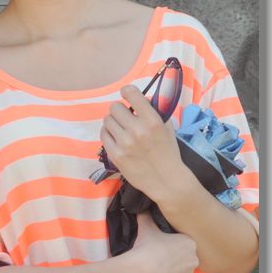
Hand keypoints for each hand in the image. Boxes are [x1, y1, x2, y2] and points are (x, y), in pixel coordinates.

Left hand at [99, 84, 186, 201]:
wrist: (166, 180)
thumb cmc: (168, 152)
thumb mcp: (167, 128)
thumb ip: (155, 111)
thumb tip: (142, 98)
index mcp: (152, 120)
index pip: (131, 93)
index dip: (127, 92)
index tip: (127, 95)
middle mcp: (137, 129)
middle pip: (115, 107)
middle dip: (120, 110)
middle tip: (125, 117)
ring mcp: (124, 143)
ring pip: (107, 120)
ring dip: (113, 122)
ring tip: (120, 128)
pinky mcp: (115, 155)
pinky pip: (103, 134)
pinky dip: (108, 133)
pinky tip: (116, 137)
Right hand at [131, 211, 197, 272]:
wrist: (142, 271)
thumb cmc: (147, 247)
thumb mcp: (146, 227)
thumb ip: (146, 216)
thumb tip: (142, 208)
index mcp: (189, 243)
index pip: (184, 242)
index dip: (174, 243)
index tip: (163, 245)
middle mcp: (194, 259)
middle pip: (186, 257)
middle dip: (176, 258)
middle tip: (160, 257)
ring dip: (175, 272)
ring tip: (159, 271)